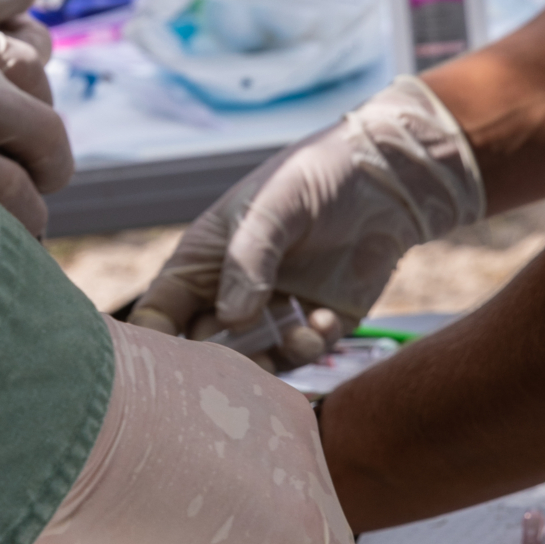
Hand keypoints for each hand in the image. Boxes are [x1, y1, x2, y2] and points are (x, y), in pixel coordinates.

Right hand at [131, 77, 482, 359]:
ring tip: (300, 336)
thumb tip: (231, 320)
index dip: (159, 346)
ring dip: (273, 362)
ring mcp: (273, 310)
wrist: (386, 177)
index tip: (177, 366)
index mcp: (202, 261)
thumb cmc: (313, 176)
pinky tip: (327, 319)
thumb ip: (248, 261)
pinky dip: (312, 346)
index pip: (160, 314)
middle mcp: (232, 292)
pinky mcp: (315, 322)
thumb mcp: (272, 208)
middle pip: (205, 352)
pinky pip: (302, 354)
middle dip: (223, 365)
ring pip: (254, 363)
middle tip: (250, 360)